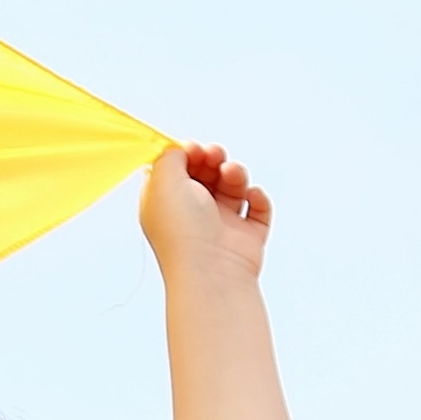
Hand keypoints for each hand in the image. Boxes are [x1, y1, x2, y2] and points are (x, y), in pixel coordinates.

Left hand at [140, 142, 271, 280]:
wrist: (211, 271)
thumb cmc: (182, 230)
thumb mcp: (163, 183)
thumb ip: (168, 159)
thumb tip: (179, 149)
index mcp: (166, 206)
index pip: (176, 173)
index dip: (187, 156)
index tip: (194, 148)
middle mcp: (191, 216)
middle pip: (206, 176)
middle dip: (212, 159)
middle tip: (214, 156)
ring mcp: (220, 226)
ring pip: (233, 186)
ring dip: (235, 173)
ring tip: (231, 173)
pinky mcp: (245, 236)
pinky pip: (257, 207)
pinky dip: (257, 196)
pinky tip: (251, 195)